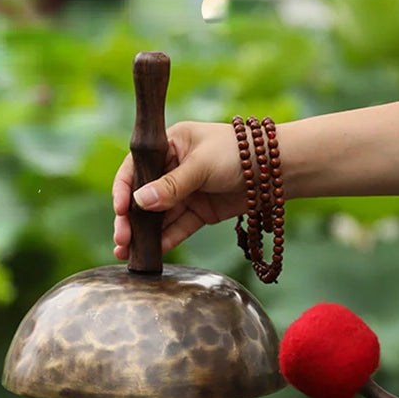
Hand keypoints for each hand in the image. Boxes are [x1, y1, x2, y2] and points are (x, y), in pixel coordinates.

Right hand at [112, 121, 245, 259]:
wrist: (278, 169)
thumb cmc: (239, 152)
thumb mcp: (201, 165)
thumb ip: (170, 186)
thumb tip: (138, 203)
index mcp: (169, 145)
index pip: (136, 168)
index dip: (123, 189)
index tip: (120, 210)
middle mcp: (173, 168)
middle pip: (144, 196)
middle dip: (130, 219)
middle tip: (121, 239)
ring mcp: (186, 192)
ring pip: (159, 216)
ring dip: (144, 234)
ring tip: (127, 252)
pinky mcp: (200, 211)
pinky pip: (178, 227)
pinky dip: (166, 239)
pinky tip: (153, 252)